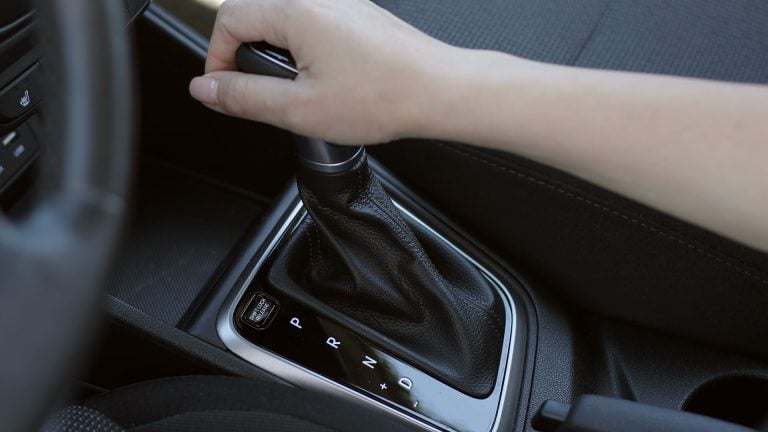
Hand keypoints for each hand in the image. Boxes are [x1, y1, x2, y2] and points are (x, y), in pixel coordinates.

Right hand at [189, 0, 456, 143]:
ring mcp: (338, 2)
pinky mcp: (354, 14)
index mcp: (295, 10)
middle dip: (244, 54)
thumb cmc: (383, 97)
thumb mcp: (300, 109)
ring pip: (282, 20)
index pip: (228, 19)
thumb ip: (244, 97)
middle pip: (252, 14)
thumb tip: (206, 88)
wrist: (438, 91)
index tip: (225, 89)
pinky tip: (322, 82)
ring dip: (274, 54)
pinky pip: (310, 23)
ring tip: (296, 92)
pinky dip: (302, 50)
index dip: (217, 58)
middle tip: (257, 93)